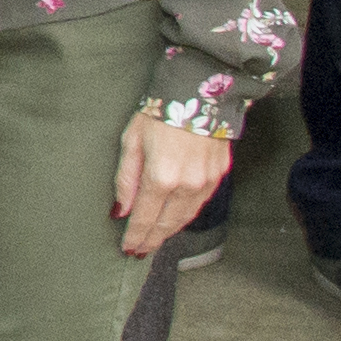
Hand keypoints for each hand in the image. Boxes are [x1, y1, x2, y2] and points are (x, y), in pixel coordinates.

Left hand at [113, 109, 234, 256]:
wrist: (200, 91)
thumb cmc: (160, 111)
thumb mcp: (131, 141)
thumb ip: (125, 179)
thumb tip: (120, 210)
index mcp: (161, 177)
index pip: (144, 218)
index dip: (136, 236)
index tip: (128, 248)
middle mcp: (187, 185)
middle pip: (167, 223)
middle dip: (152, 239)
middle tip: (141, 250)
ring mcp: (207, 181)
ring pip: (186, 216)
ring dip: (170, 230)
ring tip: (156, 238)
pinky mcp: (220, 174)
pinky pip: (201, 202)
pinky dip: (187, 213)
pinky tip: (176, 217)